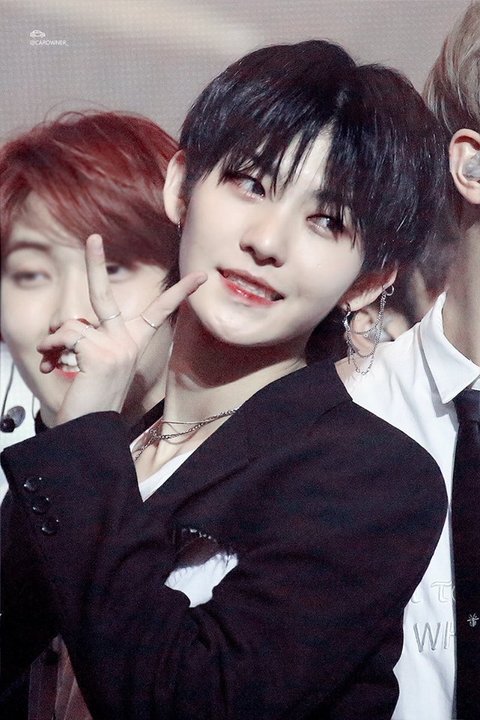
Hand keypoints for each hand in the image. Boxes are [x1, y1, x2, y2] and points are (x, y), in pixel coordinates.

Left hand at [37, 234, 205, 424]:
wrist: (89, 430)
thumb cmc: (92, 400)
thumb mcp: (94, 365)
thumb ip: (86, 341)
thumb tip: (60, 330)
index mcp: (132, 344)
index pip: (159, 312)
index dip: (179, 293)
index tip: (200, 276)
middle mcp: (127, 344)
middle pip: (105, 295)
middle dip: (96, 263)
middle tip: (93, 237)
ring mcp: (115, 348)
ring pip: (73, 325)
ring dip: (55, 342)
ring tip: (53, 360)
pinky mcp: (100, 354)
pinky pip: (66, 336)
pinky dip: (51, 348)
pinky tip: (52, 365)